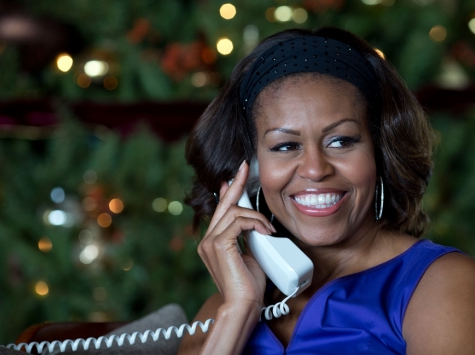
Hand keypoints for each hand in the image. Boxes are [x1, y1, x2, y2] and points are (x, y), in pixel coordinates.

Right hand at [197, 160, 274, 310]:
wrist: (245, 305)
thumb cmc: (249, 285)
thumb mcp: (250, 255)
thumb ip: (247, 237)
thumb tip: (255, 224)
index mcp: (212, 243)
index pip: (220, 211)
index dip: (228, 192)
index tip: (234, 178)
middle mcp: (206, 241)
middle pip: (223, 205)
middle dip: (236, 184)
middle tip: (244, 168)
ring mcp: (210, 242)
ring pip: (233, 212)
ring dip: (255, 217)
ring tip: (268, 230)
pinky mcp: (218, 245)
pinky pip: (238, 222)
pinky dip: (254, 223)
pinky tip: (264, 232)